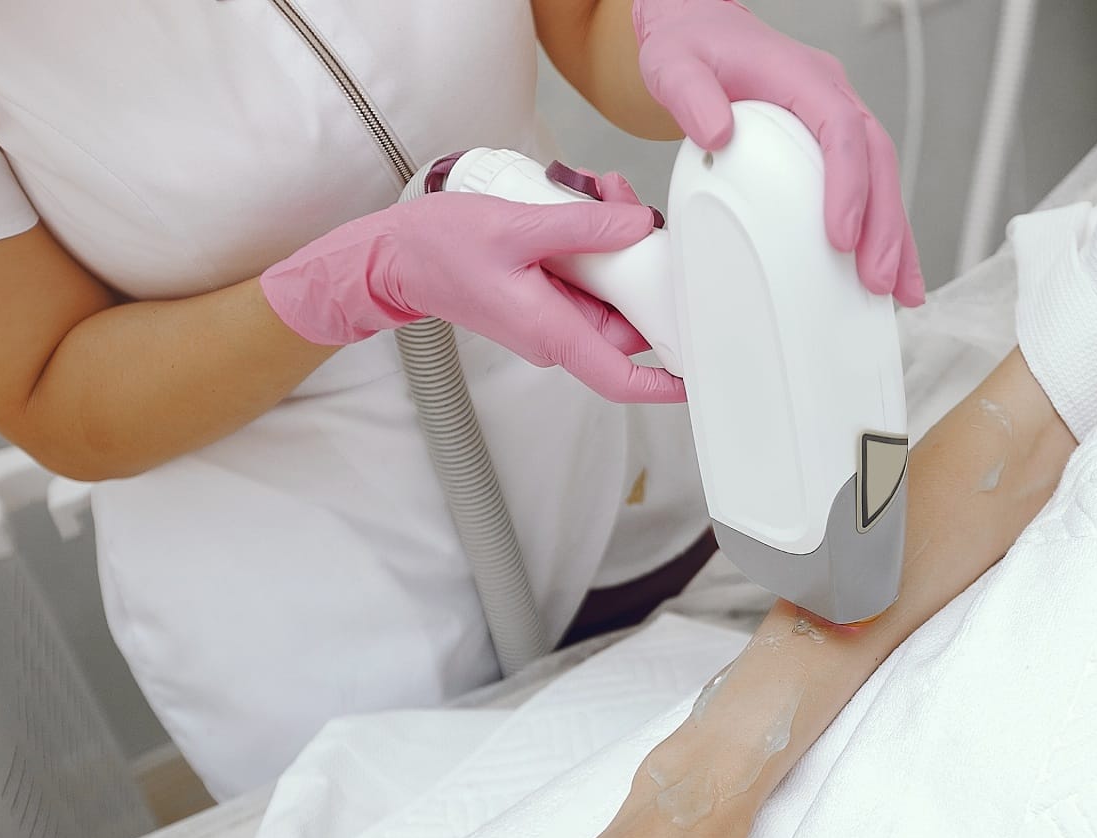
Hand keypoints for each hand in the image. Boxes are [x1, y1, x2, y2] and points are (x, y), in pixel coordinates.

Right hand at [259, 186, 682, 401]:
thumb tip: (639, 225)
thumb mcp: (516, 228)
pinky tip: (587, 201)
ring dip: (617, 244)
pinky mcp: (544, 295)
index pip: (622, 378)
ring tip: (607, 193)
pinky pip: (586, 276)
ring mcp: (551, 316)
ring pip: (610, 291)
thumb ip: (582, 227)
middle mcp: (557, 334)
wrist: (394, 256)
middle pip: (628, 320)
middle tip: (640, 214)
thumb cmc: (440, 249)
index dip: (666, 384)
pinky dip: (593, 241)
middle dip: (646, 269)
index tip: (702, 375)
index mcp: (553, 332)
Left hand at [632, 0, 925, 305]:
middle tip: (878, 280)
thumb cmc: (692, 47)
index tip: (841, 236)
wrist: (701, 30)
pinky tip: (886, 270)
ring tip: (901, 292)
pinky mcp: (832, 147)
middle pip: (877, 161)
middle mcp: (831, 96)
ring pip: (883, 179)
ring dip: (895, 237)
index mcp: (801, 76)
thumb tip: (718, 134)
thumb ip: (690, 95)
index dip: (848, 183)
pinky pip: (867, 187)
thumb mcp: (673, 64)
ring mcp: (838, 120)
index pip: (842, 129)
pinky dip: (880, 231)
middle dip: (885, 224)